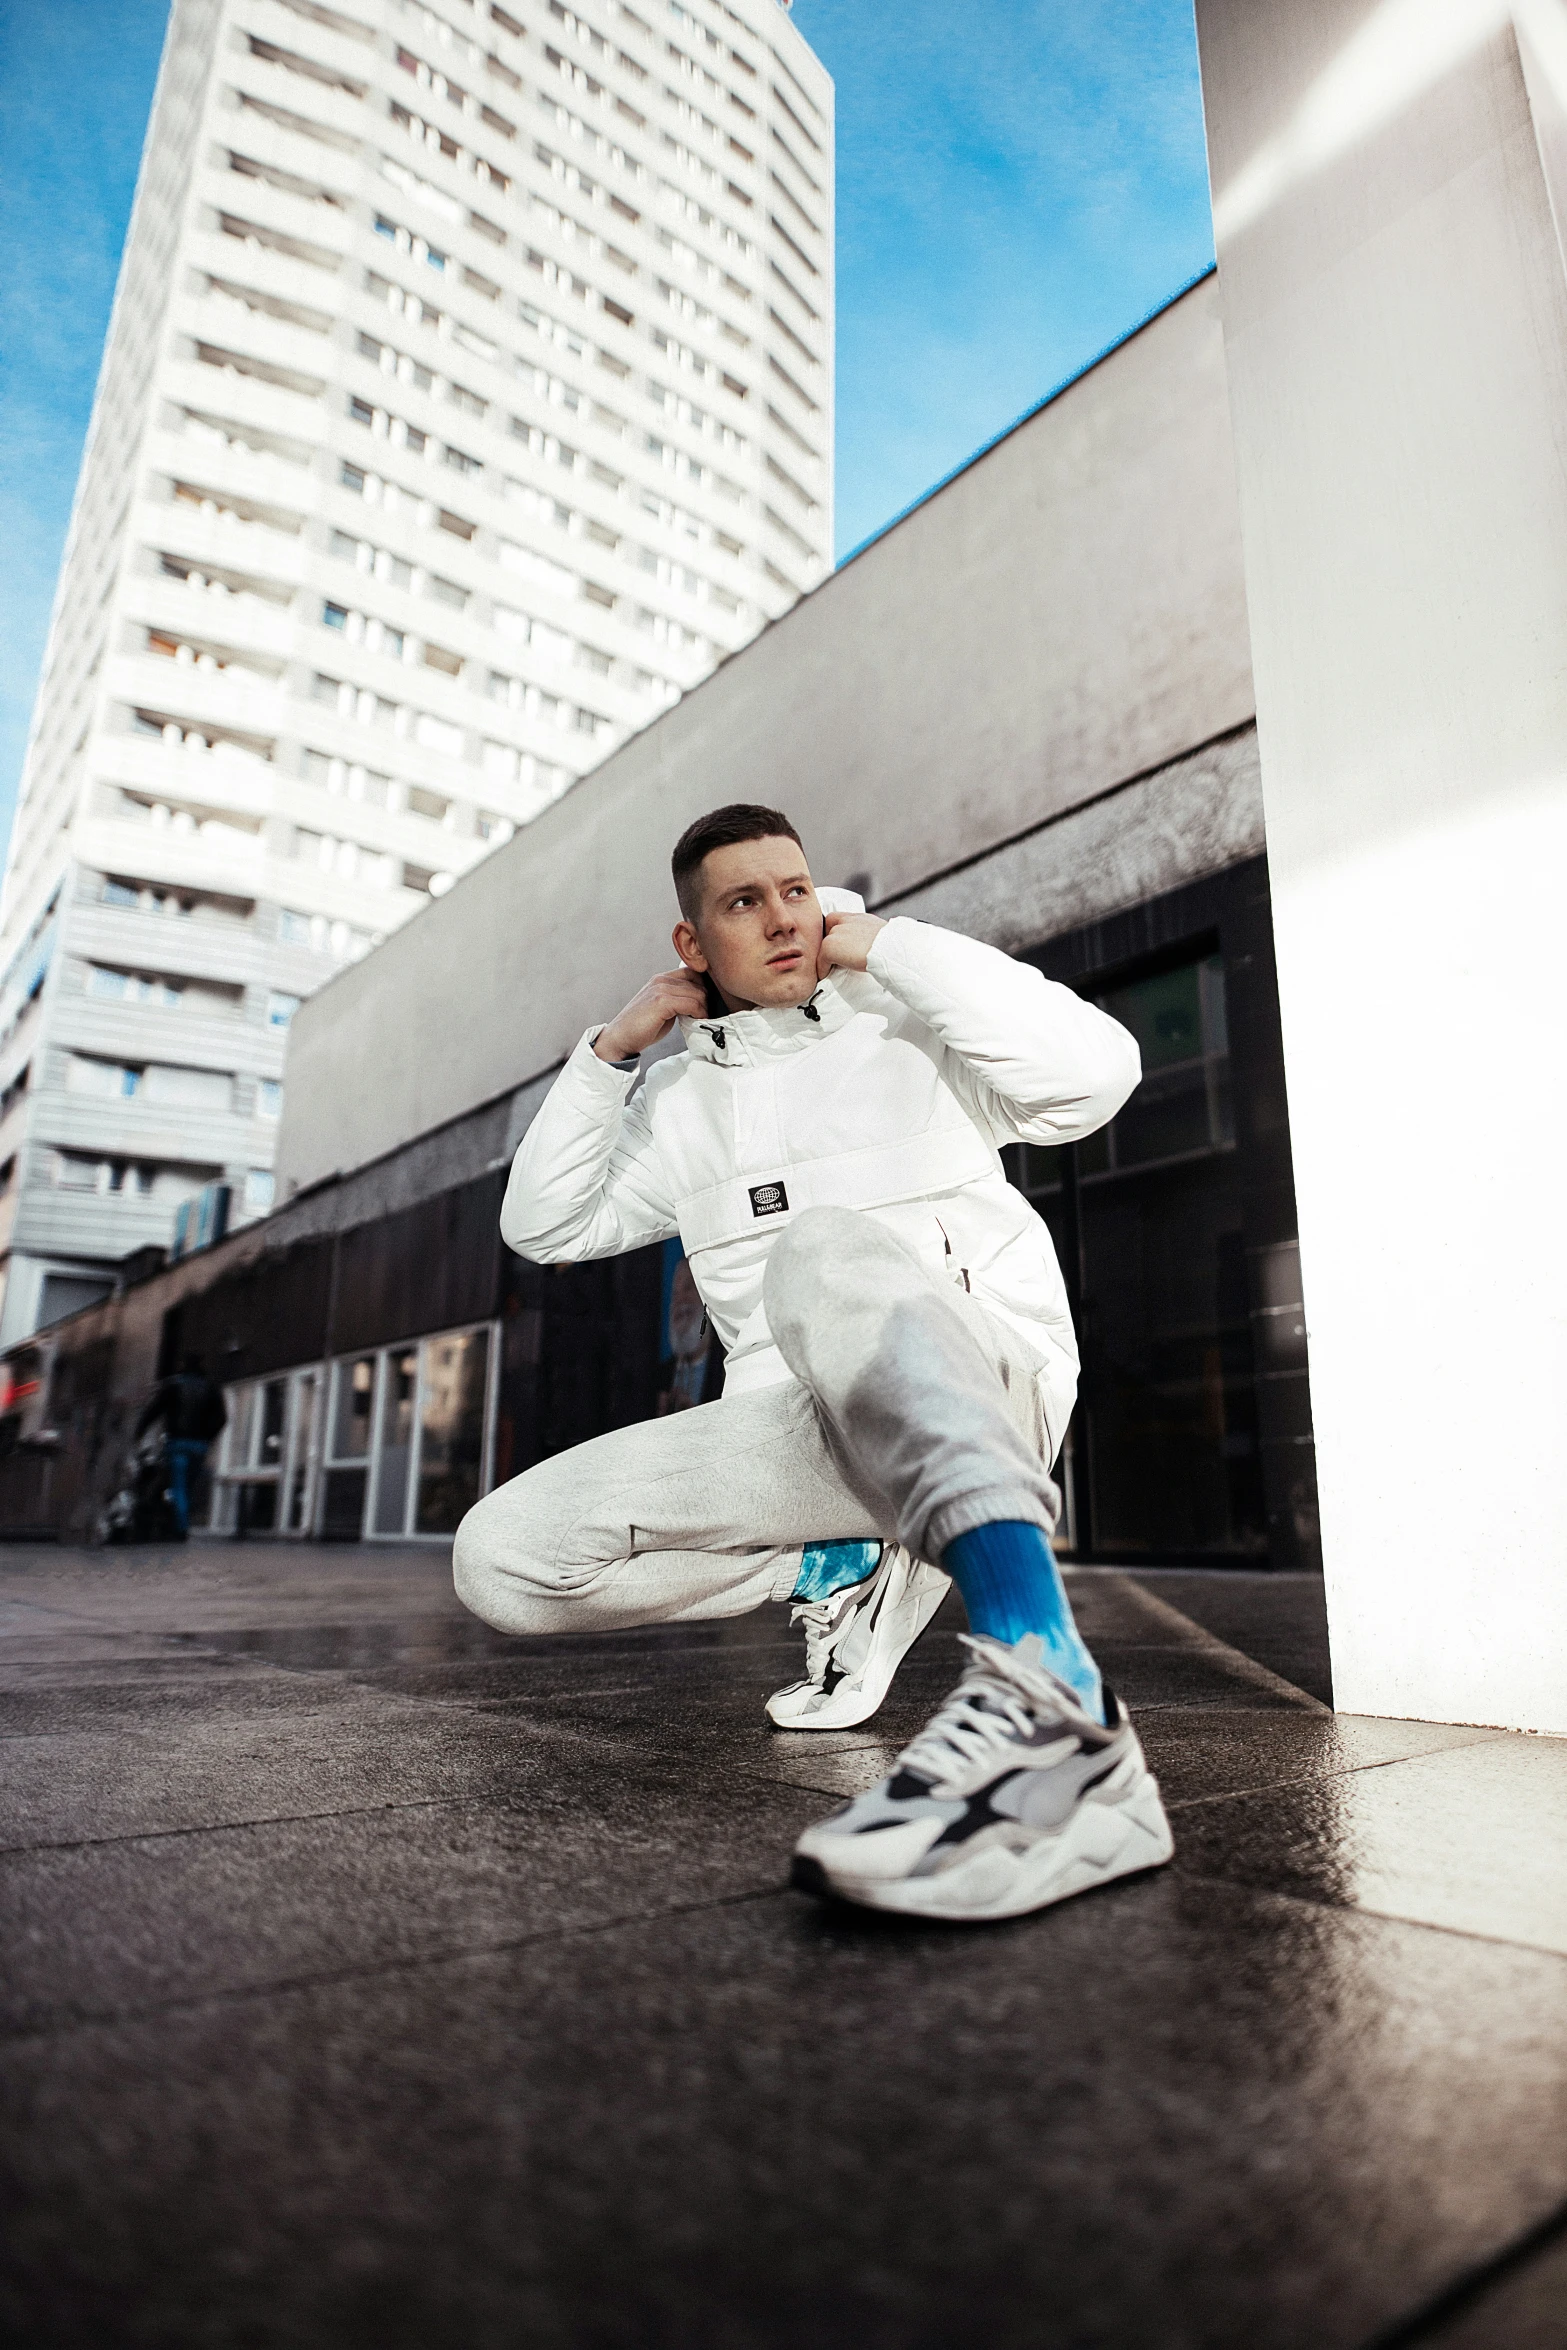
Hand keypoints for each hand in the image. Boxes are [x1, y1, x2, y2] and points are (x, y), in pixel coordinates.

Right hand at [594, 967, 708, 1061]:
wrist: (620, 1038)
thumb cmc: (642, 1027)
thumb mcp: (663, 1008)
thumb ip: (678, 1000)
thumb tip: (701, 1002)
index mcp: (661, 978)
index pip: (693, 972)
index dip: (705, 986)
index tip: (707, 1003)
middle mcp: (661, 979)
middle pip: (699, 982)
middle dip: (707, 999)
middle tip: (706, 1014)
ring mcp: (661, 989)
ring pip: (698, 993)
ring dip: (705, 1008)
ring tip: (701, 1020)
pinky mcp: (661, 1001)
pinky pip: (692, 1003)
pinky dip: (699, 1014)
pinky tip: (696, 1021)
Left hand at [816, 910, 885, 976]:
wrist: (889, 951)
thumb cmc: (892, 948)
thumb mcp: (880, 935)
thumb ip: (869, 936)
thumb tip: (869, 946)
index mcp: (859, 918)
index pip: (837, 918)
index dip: (835, 930)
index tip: (839, 944)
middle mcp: (846, 922)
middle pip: (828, 930)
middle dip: (830, 943)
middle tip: (832, 957)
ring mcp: (836, 933)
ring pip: (824, 945)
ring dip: (826, 956)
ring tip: (829, 967)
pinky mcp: (829, 947)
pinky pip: (820, 959)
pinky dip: (822, 968)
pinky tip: (826, 974)